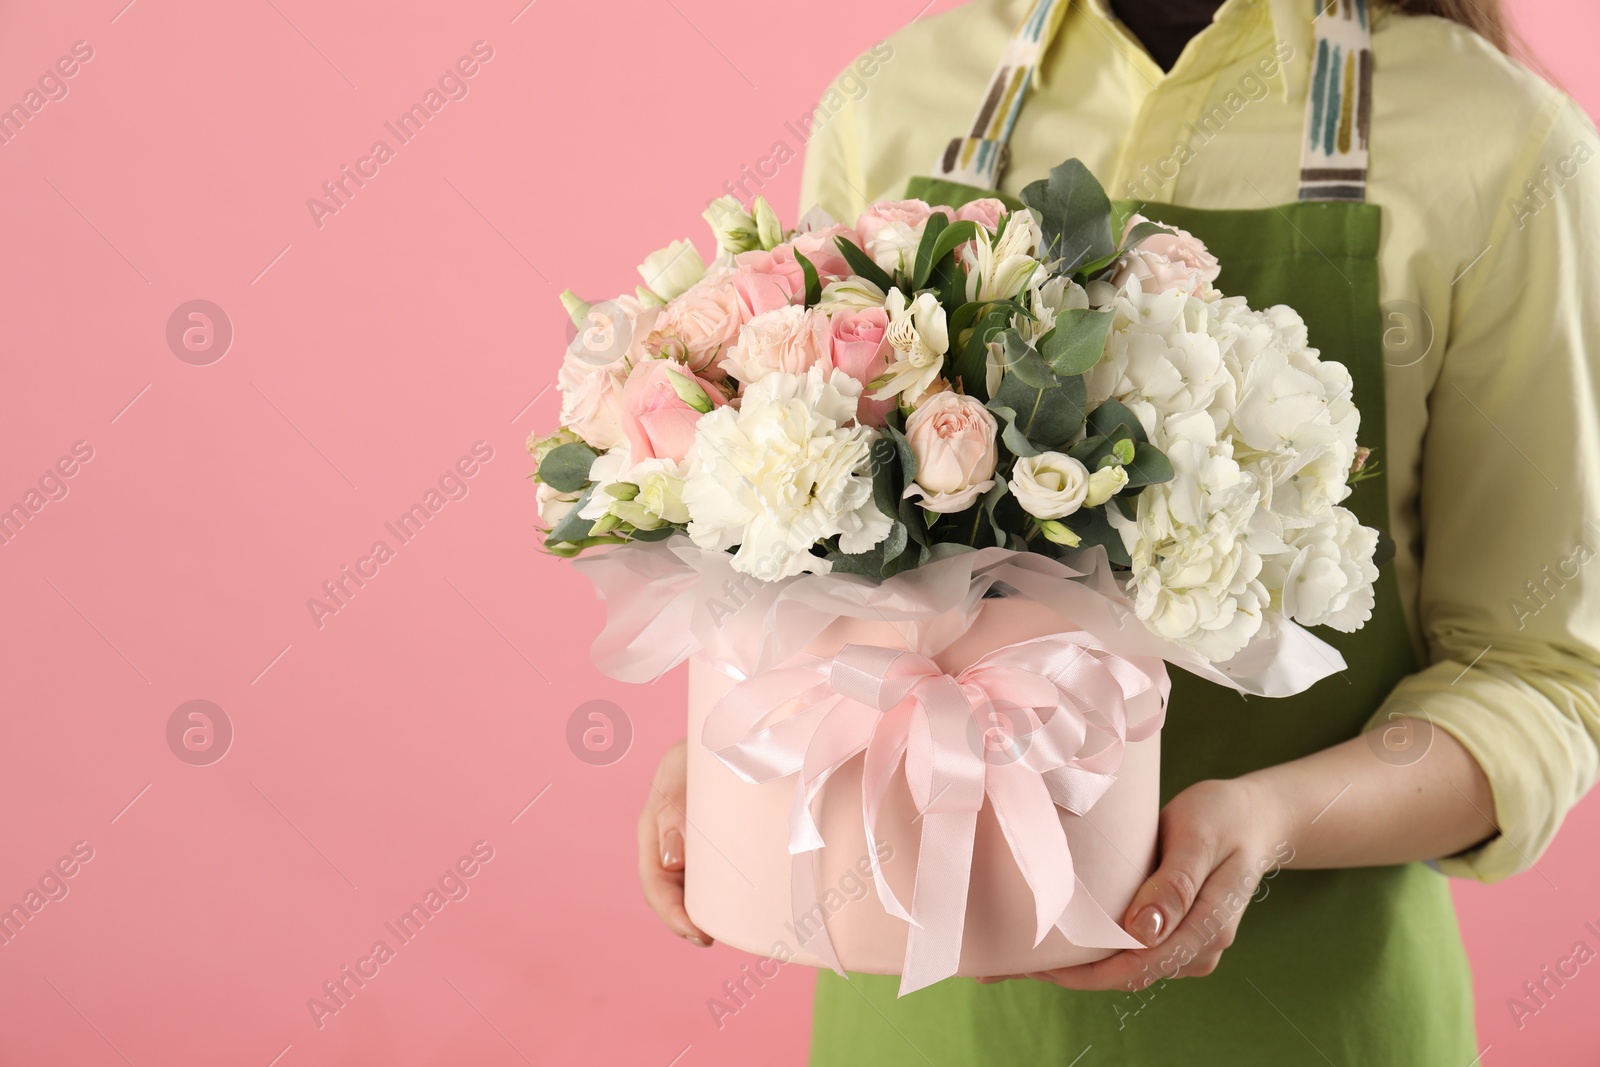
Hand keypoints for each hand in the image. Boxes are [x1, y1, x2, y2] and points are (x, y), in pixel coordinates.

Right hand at [637, 739, 711, 946]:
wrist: (725, 728)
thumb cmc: (706, 745)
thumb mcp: (686, 769)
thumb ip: (677, 806)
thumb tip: (671, 860)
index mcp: (655, 823)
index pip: (654, 880)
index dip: (670, 912)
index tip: (696, 932)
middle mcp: (666, 836)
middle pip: (667, 891)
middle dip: (684, 922)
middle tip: (707, 939)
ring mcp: (687, 838)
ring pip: (686, 886)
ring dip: (700, 912)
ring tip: (722, 931)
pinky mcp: (708, 837)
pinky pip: (706, 873)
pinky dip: (715, 895)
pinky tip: (733, 908)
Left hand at [978, 777, 1287, 989]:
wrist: (1254, 817)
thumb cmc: (1223, 819)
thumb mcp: (1198, 837)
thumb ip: (1175, 883)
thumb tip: (1143, 931)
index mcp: (1207, 927)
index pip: (1137, 966)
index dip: (1083, 973)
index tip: (1035, 965)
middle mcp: (1197, 948)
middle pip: (1124, 973)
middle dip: (1066, 973)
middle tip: (1005, 964)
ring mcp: (1186, 945)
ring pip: (1124, 966)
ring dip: (1075, 964)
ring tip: (1017, 952)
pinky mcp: (1173, 933)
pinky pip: (1130, 950)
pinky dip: (1092, 948)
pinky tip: (1054, 937)